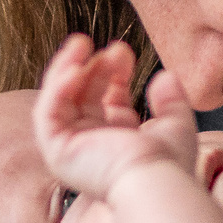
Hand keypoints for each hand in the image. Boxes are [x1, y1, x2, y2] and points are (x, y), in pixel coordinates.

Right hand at [33, 35, 198, 197]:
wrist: (152, 179)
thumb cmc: (167, 163)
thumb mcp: (175, 124)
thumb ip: (171, 102)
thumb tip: (165, 76)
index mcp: (117, 140)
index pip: (106, 99)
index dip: (113, 72)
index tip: (124, 51)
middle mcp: (92, 144)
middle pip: (83, 95)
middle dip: (93, 66)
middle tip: (109, 46)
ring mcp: (71, 149)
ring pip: (59, 100)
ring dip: (67, 68)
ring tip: (81, 43)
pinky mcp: (56, 151)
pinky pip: (47, 112)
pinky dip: (56, 86)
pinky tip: (74, 67)